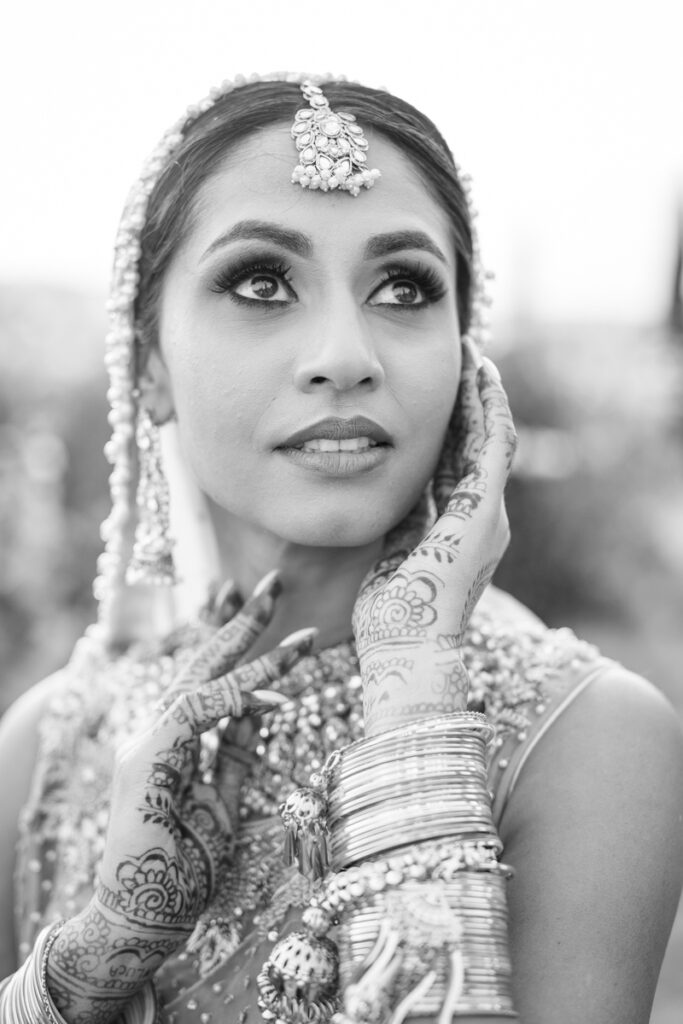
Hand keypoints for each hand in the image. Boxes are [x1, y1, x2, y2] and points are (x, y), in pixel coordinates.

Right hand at [46, 571, 315, 1023]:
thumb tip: (265, 710)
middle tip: (274, 582)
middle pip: (203, 662)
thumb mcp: (225, 797)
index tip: (294, 635)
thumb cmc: (184, 864)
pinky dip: (237, 698)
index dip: (248, 649)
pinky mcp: (147, 758)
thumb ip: (238, 752)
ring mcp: (146, 741)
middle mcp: (156, 730)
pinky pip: (197, 712)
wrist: (147, 915)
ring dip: (256, 656)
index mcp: (172, 738)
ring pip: (206, 680)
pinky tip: (274, 692)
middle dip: (242, 623)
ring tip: (303, 639)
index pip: (211, 678)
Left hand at [353, 340, 516, 735]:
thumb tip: (395, 496)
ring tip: (473, 358)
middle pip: (476, 446)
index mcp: (460, 531)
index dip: (452, 426)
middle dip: (469, 403)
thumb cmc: (392, 617)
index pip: (459, 465)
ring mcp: (488, 515)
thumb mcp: (394, 554)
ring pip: (490, 438)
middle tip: (462, 361)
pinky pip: (494, 446)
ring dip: (482, 397)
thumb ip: (403, 523)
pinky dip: (491, 409)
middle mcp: (482, 520)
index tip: (441, 391)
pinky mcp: (485, 511)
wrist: (407, 648)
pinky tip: (483, 378)